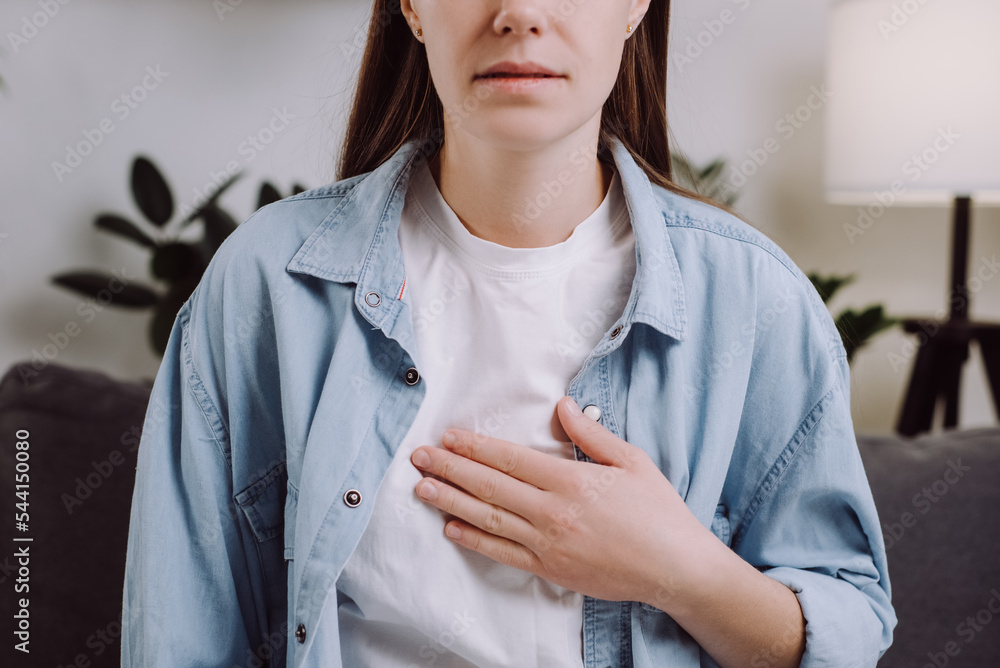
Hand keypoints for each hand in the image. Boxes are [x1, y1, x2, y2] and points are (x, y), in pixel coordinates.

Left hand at [409, 395, 715, 606]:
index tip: (448, 437)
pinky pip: (503, 553)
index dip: (475, 447)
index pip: (510, 459)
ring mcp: (548, 544)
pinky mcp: (549, 569)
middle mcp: (552, 512)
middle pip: (490, 486)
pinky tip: (452, 528)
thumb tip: (563, 407)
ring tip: (423, 489)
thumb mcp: (631, 461)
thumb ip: (591, 435)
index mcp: (571, 481)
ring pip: (488, 519)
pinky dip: (474, 540)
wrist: (675, 568)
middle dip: (451, 469)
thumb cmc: (657, 511)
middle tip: (419, 457)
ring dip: (452, 502)